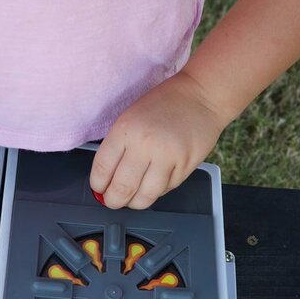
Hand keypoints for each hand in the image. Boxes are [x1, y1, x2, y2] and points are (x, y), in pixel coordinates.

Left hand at [89, 71, 228, 208]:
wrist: (201, 95)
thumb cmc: (163, 105)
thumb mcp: (129, 118)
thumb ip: (116, 148)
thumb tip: (105, 180)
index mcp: (125, 130)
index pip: (102, 170)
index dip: (98, 185)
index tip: (99, 189)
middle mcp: (145, 145)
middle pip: (121, 189)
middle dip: (113, 201)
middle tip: (113, 200)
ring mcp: (168, 157)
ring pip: (144, 197)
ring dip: (134, 202)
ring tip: (132, 198)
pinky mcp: (186, 166)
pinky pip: (165, 190)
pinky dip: (156, 191)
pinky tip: (153, 183)